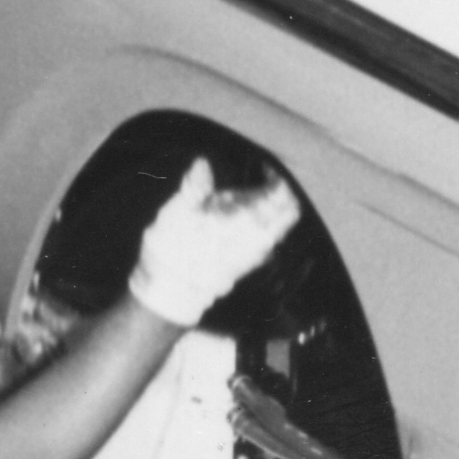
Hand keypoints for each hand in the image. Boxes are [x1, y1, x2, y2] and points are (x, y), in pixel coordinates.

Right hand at [128, 162, 297, 326]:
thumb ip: (195, 187)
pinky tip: (240, 220)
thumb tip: (203, 163)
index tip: (261, 166)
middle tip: (261, 179)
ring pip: (279, 227)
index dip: (276, 177)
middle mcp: (260, 239)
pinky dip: (263, 225)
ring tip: (246, 198)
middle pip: (287, 212)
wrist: (171, 295)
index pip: (281, 195)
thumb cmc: (172, 252)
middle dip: (280, 193)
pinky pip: (268, 240)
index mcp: (248, 221)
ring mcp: (257, 254)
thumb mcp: (178, 213)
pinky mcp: (248, 265)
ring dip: (271, 209)